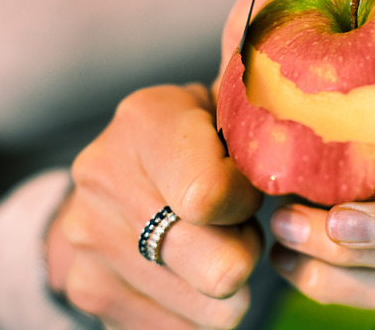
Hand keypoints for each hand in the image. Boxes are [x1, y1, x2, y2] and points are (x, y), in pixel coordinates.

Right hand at [46, 84, 262, 328]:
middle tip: (234, 226)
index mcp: (143, 119)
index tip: (246, 189)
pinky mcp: (86, 291)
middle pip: (220, 267)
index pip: (211, 197)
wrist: (116, 183)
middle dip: (245, 250)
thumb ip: (258, 91)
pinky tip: (186, 272)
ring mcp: (85, 240)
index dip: (246, 203)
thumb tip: (288, 69)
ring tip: (208, 242)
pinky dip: (198, 311)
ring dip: (226, 284)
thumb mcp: (226, 106)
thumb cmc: (198, 142)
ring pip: (213, 310)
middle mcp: (101, 176)